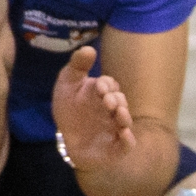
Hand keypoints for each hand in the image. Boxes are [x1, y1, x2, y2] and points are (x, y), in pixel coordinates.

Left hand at [51, 46, 134, 172]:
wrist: (68, 140)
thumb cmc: (70, 110)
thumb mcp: (68, 84)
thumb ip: (77, 66)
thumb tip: (89, 48)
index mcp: (104, 93)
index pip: (110, 85)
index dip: (106, 85)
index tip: (99, 86)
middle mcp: (113, 110)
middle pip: (119, 102)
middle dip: (115, 99)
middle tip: (106, 100)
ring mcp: (115, 128)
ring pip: (125, 121)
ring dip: (123, 116)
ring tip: (118, 112)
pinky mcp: (115, 147)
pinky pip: (126, 144)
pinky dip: (127, 139)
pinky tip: (123, 133)